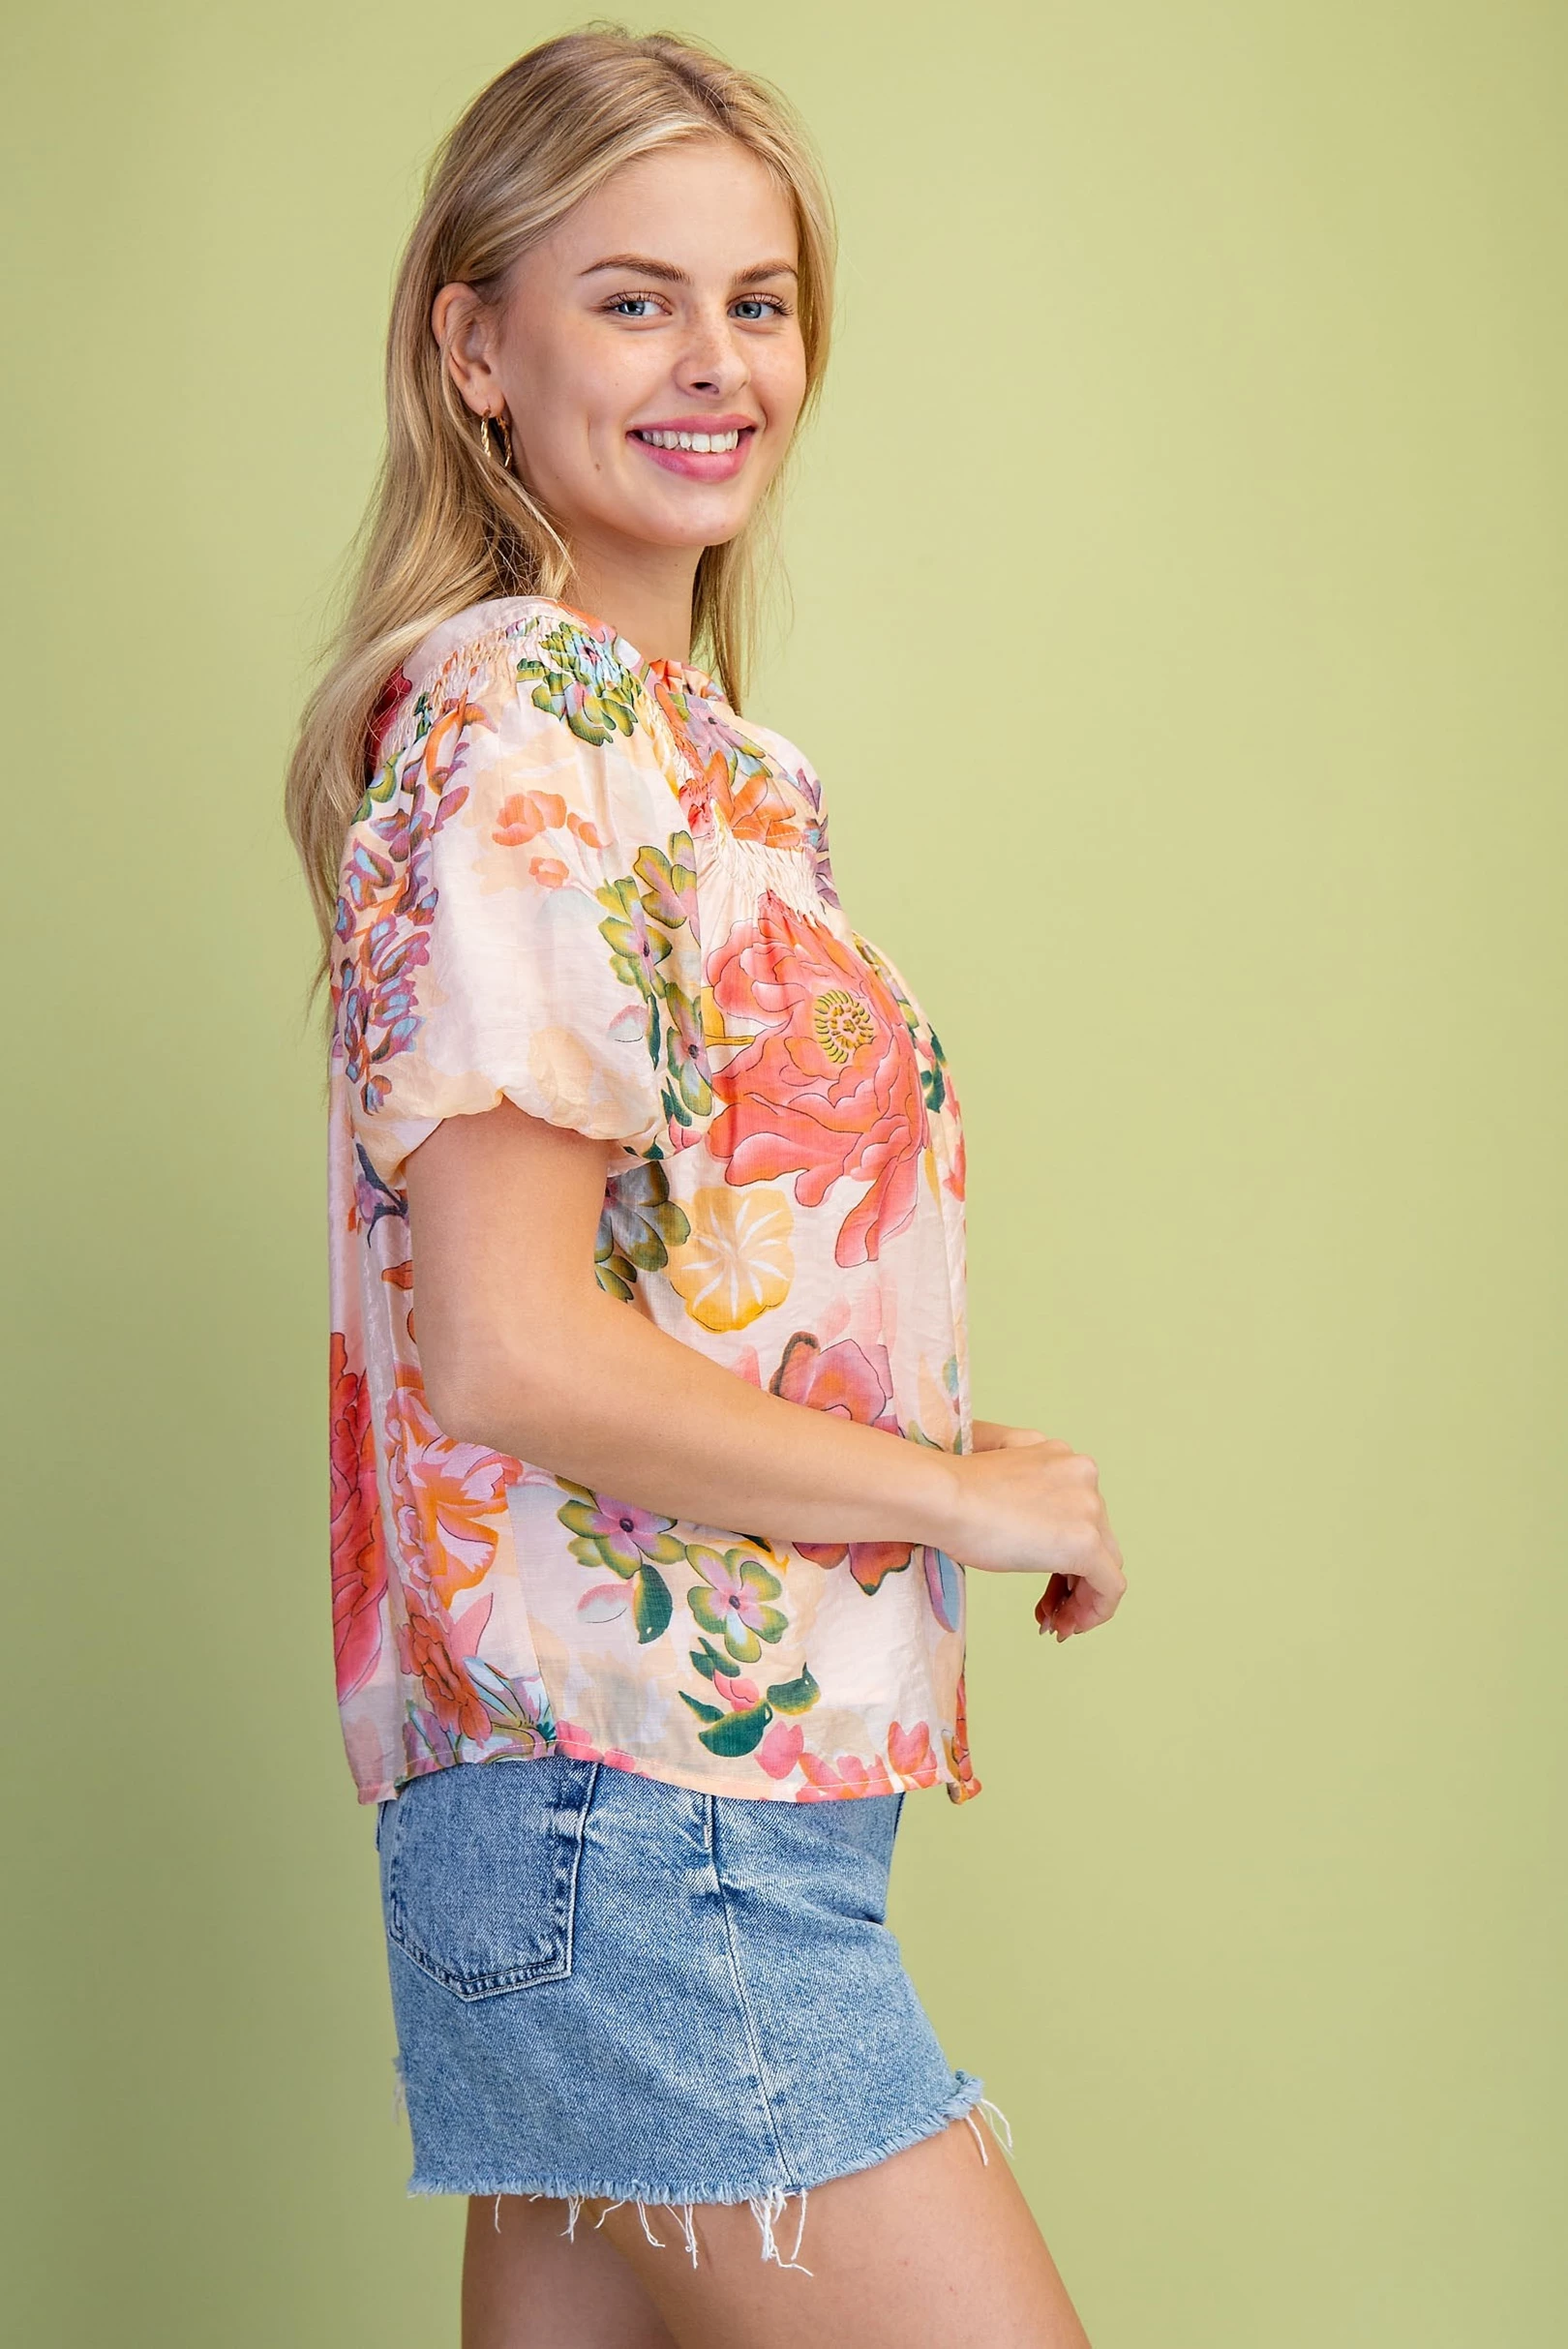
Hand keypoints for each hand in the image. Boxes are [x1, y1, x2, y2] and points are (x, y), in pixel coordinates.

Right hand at [958, 1422, 1124, 1641]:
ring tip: (1055, 1623)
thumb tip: (1017, 1500)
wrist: (942, 1498)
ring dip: (1079, 1597)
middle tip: (1045, 1607)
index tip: (1040, 1574)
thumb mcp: (992, 1463)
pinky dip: (1096, 1611)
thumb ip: (1018, 1475)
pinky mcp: (1085, 1544)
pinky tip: (1070, 1626)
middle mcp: (1083, 1475)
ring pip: (1104, 1562)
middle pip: (1093, 1537)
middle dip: (1070, 1576)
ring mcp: (1089, 1508)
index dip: (1058, 1546)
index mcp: (1060, 1454)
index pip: (1076, 1510)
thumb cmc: (952, 1488)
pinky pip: (1110, 1587)